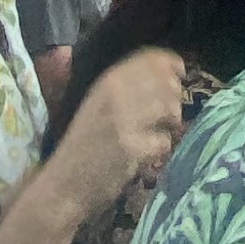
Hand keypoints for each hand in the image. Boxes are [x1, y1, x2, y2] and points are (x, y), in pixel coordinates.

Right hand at [43, 48, 188, 211]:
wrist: (64, 184)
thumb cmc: (84, 145)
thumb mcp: (100, 105)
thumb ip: (129, 87)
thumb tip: (169, 76)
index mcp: (107, 81)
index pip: (150, 59)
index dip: (171, 64)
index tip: (180, 74)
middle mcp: (116, 95)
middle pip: (166, 84)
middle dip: (175, 98)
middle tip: (169, 114)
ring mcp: (124, 121)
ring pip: (170, 110)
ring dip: (172, 124)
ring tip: (162, 133)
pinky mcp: (132, 148)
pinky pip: (164, 142)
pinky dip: (162, 149)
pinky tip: (150, 154)